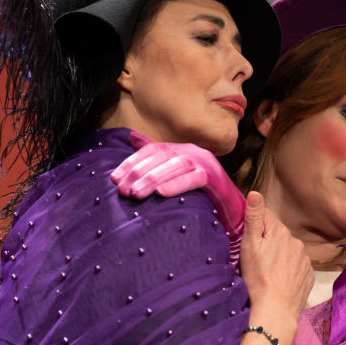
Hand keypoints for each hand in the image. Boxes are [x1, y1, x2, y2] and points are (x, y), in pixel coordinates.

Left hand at [110, 130, 245, 243]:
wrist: (231, 206)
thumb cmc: (200, 192)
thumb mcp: (176, 176)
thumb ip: (156, 158)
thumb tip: (131, 138)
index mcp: (179, 149)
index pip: (151, 150)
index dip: (131, 163)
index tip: (114, 179)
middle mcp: (190, 151)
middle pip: (161, 156)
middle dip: (138, 173)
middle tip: (122, 190)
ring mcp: (204, 162)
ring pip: (175, 166)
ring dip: (152, 179)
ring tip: (135, 194)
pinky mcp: (214, 177)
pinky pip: (194, 179)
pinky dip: (176, 185)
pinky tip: (161, 193)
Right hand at [240, 191, 313, 344]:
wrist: (276, 311)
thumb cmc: (258, 278)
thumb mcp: (250, 246)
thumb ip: (254, 217)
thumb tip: (255, 192)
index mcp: (280, 232)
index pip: (267, 217)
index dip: (256, 224)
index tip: (248, 236)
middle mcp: (296, 242)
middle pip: (278, 234)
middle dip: (268, 241)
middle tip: (256, 258)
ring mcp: (305, 259)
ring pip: (289, 250)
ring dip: (280, 255)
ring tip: (268, 272)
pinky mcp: (309, 275)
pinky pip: (297, 266)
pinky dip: (289, 270)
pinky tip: (279, 280)